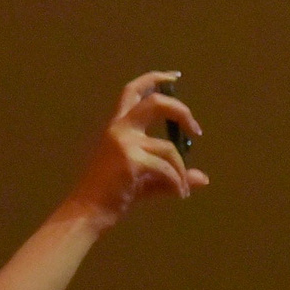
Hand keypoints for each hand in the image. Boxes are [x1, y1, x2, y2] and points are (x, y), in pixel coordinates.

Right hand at [68, 71, 208, 225]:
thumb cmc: (110, 196)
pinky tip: (179, 195)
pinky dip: (178, 183)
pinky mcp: (130, 160)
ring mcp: (124, 143)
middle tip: (195, 130)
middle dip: (182, 112)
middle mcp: (119, 129)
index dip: (154, 79)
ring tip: (183, 189)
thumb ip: (170, 174)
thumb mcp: (143, 180)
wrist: (87, 213)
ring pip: (169, 148)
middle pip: (156, 103)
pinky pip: (167, 168)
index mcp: (117, 128)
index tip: (174, 77)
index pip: (132, 92)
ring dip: (181, 170)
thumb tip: (203, 179)